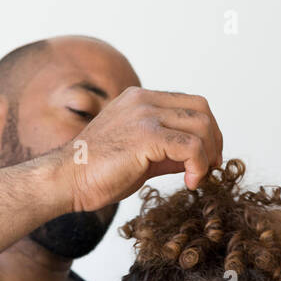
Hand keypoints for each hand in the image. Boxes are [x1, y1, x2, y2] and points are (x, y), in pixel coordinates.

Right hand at [60, 86, 224, 212]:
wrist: (66, 180)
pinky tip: (190, 181)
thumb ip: (166, 150)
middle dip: (214, 140)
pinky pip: (190, 146)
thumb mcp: (138, 155)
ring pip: (200, 126)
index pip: (190, 104)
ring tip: (198, 177)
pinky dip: (199, 165)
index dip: (207, 130)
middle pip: (201, 109)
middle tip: (211, 167)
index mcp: (139, 99)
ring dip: (208, 155)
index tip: (208, 157)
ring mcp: (144, 115)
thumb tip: (194, 158)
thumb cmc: (96, 173)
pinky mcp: (146, 137)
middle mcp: (143, 100)